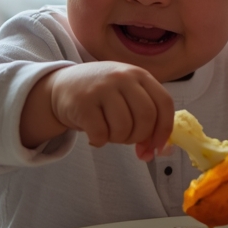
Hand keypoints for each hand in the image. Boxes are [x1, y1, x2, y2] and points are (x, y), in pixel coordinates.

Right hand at [19, 61, 173, 158]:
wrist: (63, 85)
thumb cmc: (103, 95)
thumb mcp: (128, 95)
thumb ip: (145, 118)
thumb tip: (155, 152)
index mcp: (140, 75)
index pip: (164, 103)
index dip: (164, 129)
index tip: (157, 146)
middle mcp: (123, 77)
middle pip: (146, 117)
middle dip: (140, 137)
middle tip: (127, 139)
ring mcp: (102, 88)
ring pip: (124, 128)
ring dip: (119, 139)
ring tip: (109, 132)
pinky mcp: (82, 102)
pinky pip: (101, 134)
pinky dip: (99, 141)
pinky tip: (94, 133)